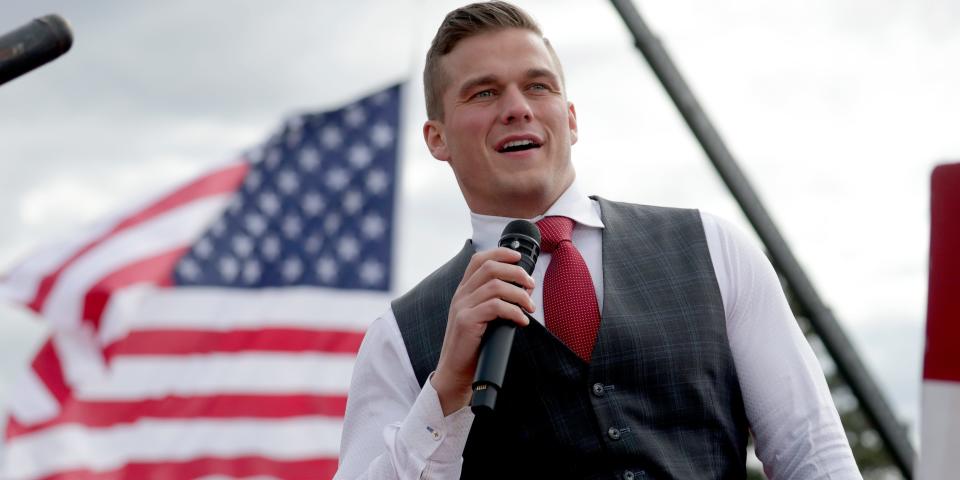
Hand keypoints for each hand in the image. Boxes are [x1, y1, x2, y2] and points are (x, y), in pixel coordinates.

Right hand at [430, 247, 534, 415]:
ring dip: (519, 294)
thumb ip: (492, 301)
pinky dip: (514, 311)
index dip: (500, 253)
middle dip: (516, 272)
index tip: (519, 257)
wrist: (455, 371)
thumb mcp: (480, 317)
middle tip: (531, 285)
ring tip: (530, 306)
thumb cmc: (473, 346)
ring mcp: (462, 307)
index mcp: (463, 291)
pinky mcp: (466, 321)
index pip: (478, 259)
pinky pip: (495, 307)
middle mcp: (461, 295)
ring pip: (496, 286)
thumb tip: (522, 289)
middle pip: (490, 268)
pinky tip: (522, 321)